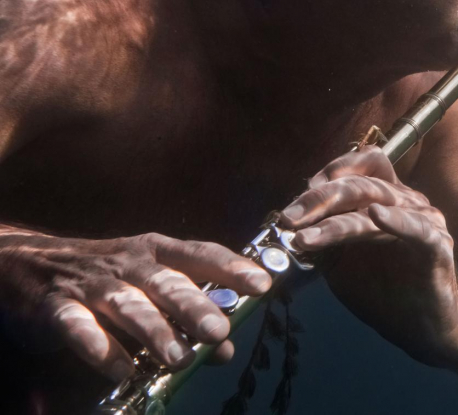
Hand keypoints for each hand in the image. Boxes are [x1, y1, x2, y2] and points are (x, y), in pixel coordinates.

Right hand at [0, 231, 270, 380]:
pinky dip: (99, 348)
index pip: (201, 255)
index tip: (263, 284)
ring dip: (155, 331)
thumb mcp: (149, 290)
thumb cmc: (107, 279)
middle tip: (219, 330)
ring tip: (179, 359)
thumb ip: (188, 318)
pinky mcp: (57, 307)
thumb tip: (226, 349)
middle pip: (168, 283)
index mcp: (157, 252)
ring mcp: (93, 284)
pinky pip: (79, 327)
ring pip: (128, 305)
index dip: (232, 268)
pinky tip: (120, 371)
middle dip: (195, 306)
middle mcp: (129, 263)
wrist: (27, 265)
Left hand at [280, 147, 457, 354]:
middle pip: (362, 183)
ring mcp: (425, 219)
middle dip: (319, 198)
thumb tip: (287, 225)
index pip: (363, 163)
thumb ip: (322, 239)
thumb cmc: (384, 291)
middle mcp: (407, 201)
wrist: (422, 328)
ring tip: (306, 237)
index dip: (331, 172)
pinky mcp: (436, 245)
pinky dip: (395, 219)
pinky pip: (416, 227)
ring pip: (378, 204)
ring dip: (337, 220)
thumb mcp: (342, 262)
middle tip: (288, 219)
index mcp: (387, 197)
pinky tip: (375, 215)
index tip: (298, 202)